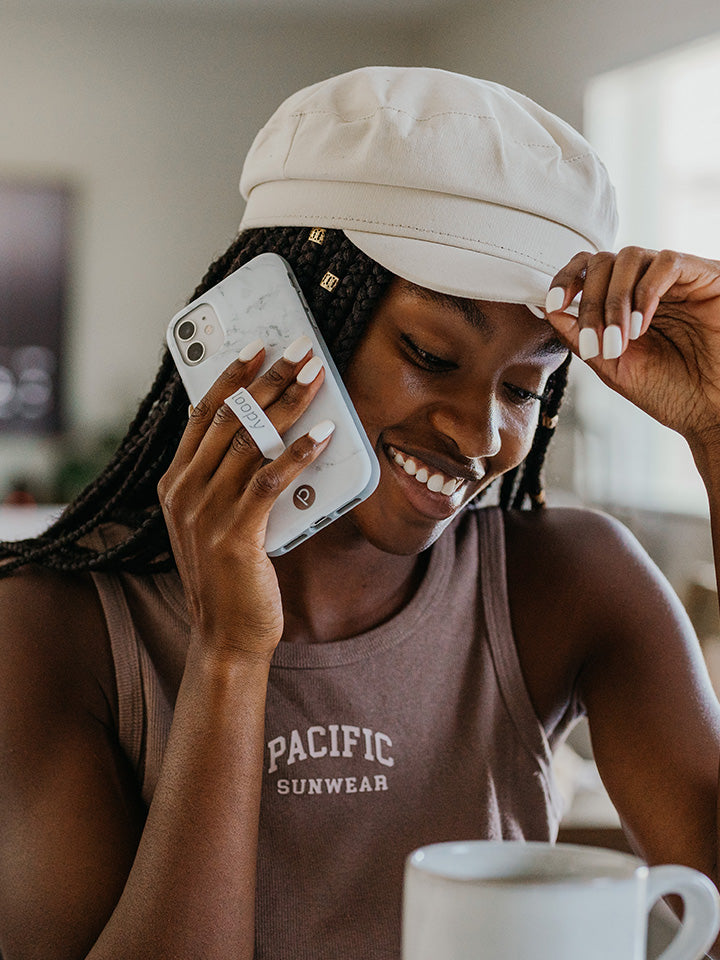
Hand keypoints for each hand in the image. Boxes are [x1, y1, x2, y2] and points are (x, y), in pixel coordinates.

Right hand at [158, 339, 331, 661]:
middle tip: (299, 349)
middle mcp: (184, 493)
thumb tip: (272, 433)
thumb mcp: (218, 519)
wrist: (227, 634)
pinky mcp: (235, 535)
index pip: (201, 416)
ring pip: (251, 441)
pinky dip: (298, 454)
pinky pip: (269, 482)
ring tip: (316, 376)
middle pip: (230, 419)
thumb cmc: (229, 574)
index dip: (230, 377)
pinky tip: (323, 435)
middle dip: (267, 378)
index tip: (256, 348)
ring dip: (288, 403)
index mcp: (175, 483)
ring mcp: (205, 514)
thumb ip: (231, 479)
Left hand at [544, 247, 719, 451]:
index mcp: (624, 301)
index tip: (553, 303)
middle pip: (603, 261)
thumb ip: (580, 337)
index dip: (566, 279)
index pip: (588, 268)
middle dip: (590, 301)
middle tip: (599, 340)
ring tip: (621, 339)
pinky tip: (642, 326)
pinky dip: (645, 293)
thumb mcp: (611, 365)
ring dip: (614, 299)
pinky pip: (666, 263)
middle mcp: (647, 284)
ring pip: (630, 257)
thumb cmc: (669, 391)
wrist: (710, 411)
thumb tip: (549, 310)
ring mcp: (675, 279)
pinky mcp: (704, 277)